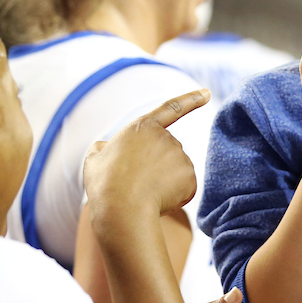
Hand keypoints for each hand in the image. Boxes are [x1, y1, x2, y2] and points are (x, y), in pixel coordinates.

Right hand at [84, 89, 209, 224]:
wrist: (122, 209)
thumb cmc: (105, 184)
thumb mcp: (94, 160)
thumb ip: (103, 149)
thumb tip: (106, 147)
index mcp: (142, 127)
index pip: (171, 108)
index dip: (191, 99)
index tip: (207, 93)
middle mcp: (166, 138)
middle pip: (167, 153)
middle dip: (156, 167)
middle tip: (135, 183)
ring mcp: (180, 156)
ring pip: (175, 172)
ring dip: (163, 182)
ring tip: (143, 193)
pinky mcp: (190, 177)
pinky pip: (183, 189)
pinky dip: (173, 197)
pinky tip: (157, 201)